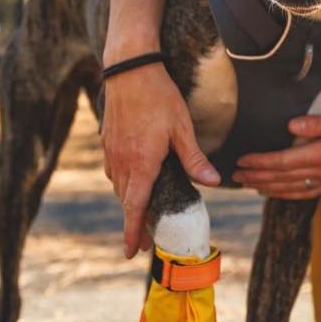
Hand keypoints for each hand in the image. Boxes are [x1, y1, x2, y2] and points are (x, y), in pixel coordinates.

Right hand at [100, 63, 219, 256]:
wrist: (129, 68)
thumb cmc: (159, 96)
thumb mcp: (182, 128)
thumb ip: (194, 158)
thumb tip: (213, 182)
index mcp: (141, 163)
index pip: (134, 207)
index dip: (133, 232)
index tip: (131, 253)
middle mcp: (121, 161)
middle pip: (127, 201)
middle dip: (136, 221)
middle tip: (148, 239)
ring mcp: (111, 151)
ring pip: (119, 186)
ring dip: (129, 201)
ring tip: (142, 213)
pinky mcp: (107, 141)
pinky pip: (114, 170)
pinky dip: (124, 181)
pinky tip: (134, 179)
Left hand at [233, 110, 320, 197]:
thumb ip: (318, 123)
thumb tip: (291, 125)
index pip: (284, 161)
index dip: (261, 162)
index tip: (243, 160)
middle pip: (282, 177)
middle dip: (257, 176)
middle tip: (235, 175)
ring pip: (290, 188)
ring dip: (266, 187)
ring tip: (248, 184)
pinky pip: (304, 192)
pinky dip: (285, 194)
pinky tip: (275, 193)